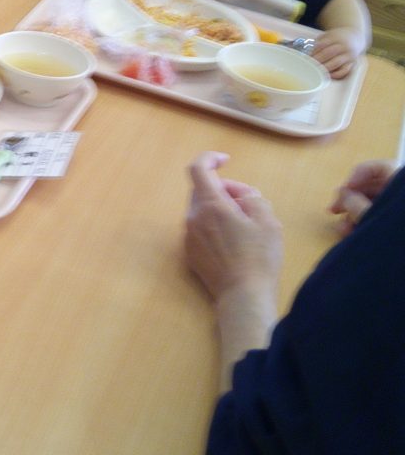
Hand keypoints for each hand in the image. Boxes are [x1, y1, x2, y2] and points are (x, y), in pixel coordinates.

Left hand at [184, 152, 283, 301]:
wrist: (242, 295)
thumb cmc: (259, 256)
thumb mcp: (267, 219)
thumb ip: (250, 196)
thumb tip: (236, 193)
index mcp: (210, 204)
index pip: (198, 168)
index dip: (210, 158)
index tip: (226, 161)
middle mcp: (192, 217)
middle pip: (201, 190)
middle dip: (223, 189)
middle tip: (247, 203)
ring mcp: (188, 236)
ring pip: (200, 210)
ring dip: (218, 208)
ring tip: (244, 225)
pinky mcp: (189, 253)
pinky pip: (199, 228)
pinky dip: (213, 225)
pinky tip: (233, 243)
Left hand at [312, 27, 360, 78]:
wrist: (355, 36)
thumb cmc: (337, 38)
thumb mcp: (328, 35)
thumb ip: (318, 43)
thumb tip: (308, 55)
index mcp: (336, 37)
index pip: (322, 44)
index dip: (313, 52)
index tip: (306, 58)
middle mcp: (343, 46)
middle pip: (328, 53)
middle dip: (317, 60)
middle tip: (308, 66)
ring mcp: (349, 55)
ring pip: (336, 62)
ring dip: (324, 67)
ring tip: (316, 71)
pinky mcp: (352, 63)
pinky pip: (345, 70)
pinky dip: (336, 74)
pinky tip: (328, 75)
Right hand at [329, 159, 397, 234]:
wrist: (404, 265)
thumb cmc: (397, 234)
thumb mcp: (371, 216)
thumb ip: (354, 202)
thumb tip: (343, 193)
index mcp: (400, 187)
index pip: (379, 168)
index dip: (358, 175)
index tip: (344, 190)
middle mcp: (400, 198)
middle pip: (373, 187)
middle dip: (350, 198)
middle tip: (333, 210)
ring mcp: (398, 213)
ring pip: (372, 205)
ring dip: (353, 214)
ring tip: (343, 230)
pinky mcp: (395, 229)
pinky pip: (377, 218)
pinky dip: (363, 223)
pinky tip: (351, 234)